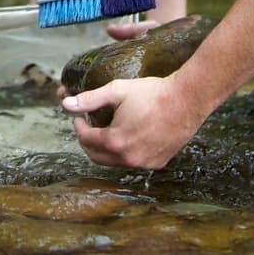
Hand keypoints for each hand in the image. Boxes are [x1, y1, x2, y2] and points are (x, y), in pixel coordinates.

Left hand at [62, 75, 201, 168]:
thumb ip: (89, 99)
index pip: (86, 139)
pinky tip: (127, 137)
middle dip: (88, 141)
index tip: (79, 118)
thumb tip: (66, 104)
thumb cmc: (152, 93)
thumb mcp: (116, 91)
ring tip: (107, 130)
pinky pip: (133, 162)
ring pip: (114, 161)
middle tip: (88, 126)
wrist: (187, 100)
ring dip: (105, 149)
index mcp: (115, 141)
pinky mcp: (157, 163)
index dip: (79, 127)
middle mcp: (128, 158)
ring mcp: (144, 163)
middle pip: (97, 156)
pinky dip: (124, 153)